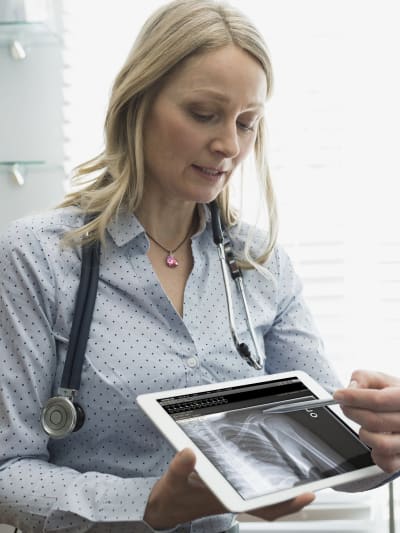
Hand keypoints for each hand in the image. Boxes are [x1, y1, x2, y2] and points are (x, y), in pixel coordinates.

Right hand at [144, 448, 314, 528]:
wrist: (164, 507)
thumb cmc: (171, 498)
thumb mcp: (173, 482)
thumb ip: (179, 468)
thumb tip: (190, 453)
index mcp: (225, 498)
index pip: (261, 505)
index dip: (285, 502)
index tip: (305, 494)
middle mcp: (233, 497)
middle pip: (269, 504)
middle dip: (292, 498)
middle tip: (316, 487)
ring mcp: (232, 494)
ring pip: (264, 498)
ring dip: (283, 493)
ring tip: (302, 483)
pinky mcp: (227, 488)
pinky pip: (253, 491)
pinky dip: (267, 487)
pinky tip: (273, 476)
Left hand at [334, 370, 399, 472]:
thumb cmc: (396, 396)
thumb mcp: (382, 380)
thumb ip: (365, 378)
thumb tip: (352, 388)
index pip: (378, 400)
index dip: (353, 397)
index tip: (338, 395)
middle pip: (374, 421)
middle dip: (352, 412)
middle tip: (345, 406)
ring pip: (381, 444)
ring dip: (364, 434)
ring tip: (362, 425)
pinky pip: (388, 463)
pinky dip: (375, 454)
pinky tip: (374, 439)